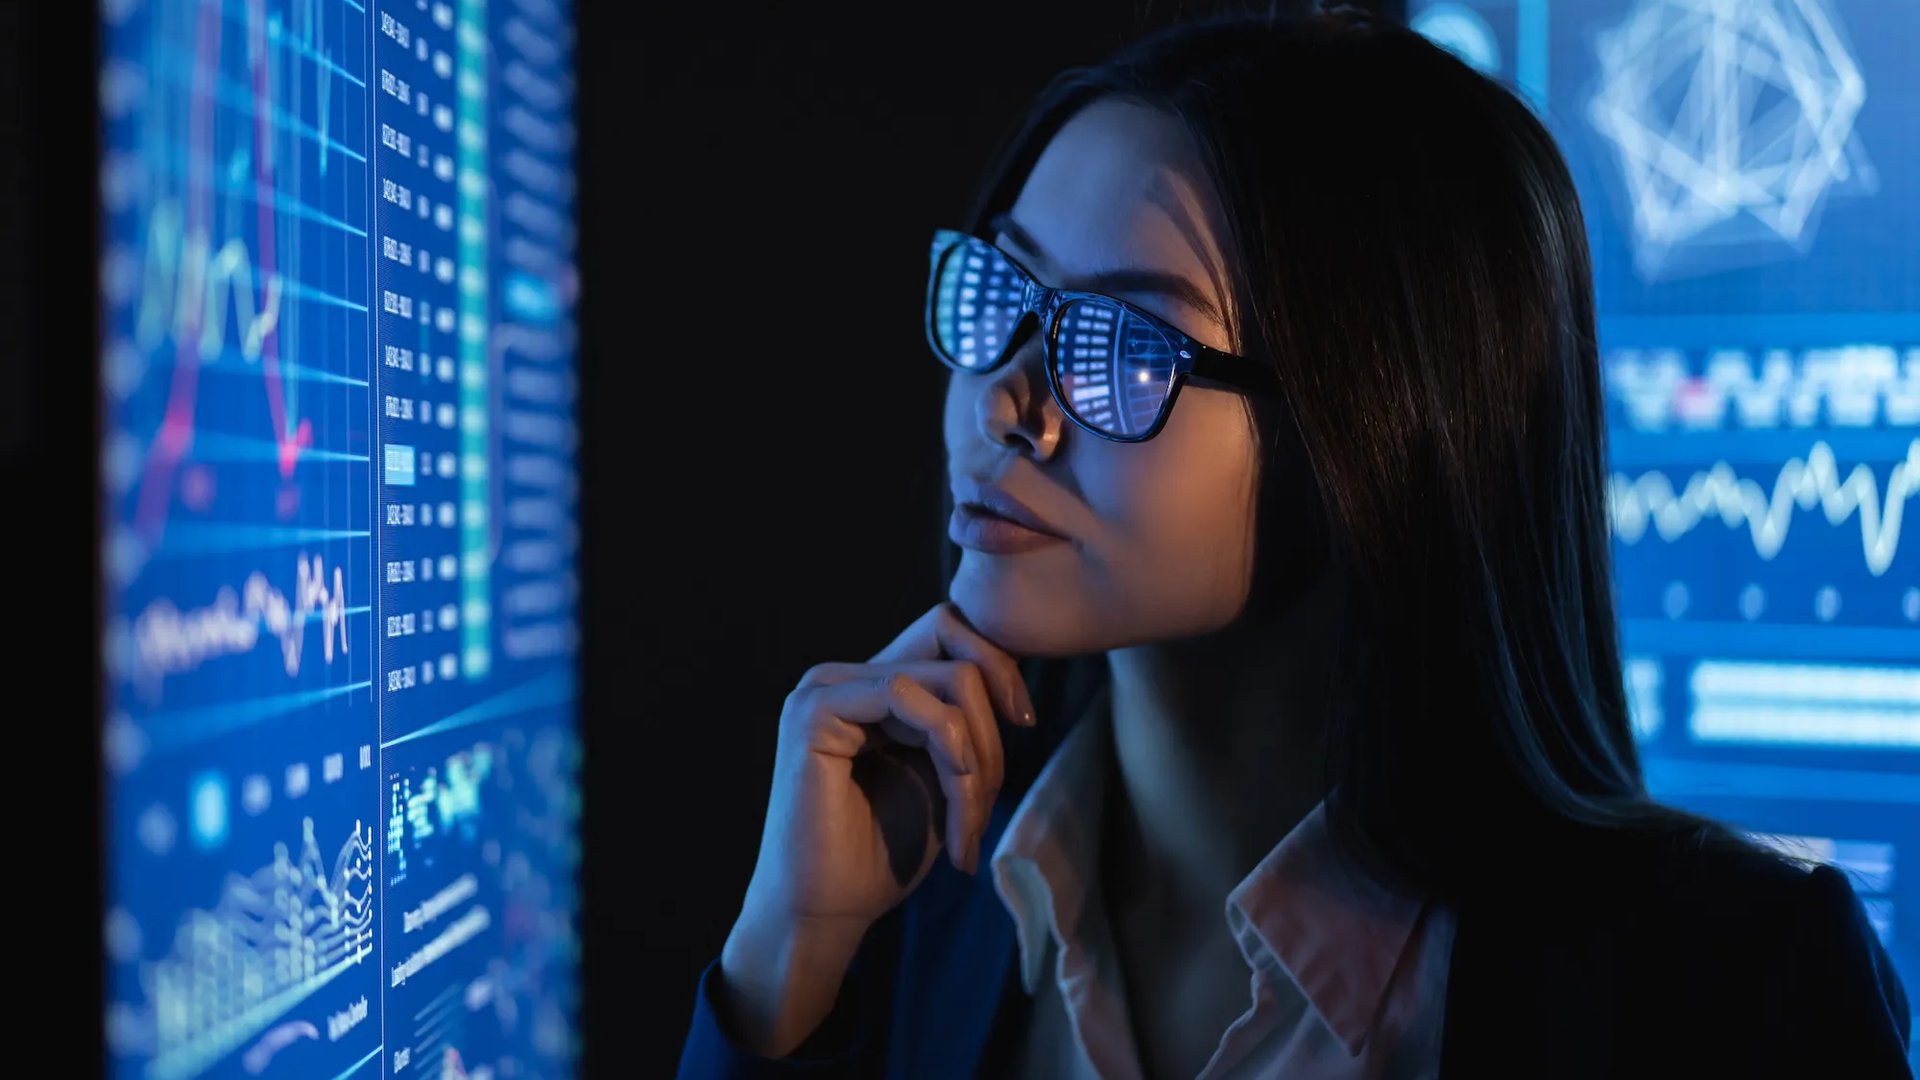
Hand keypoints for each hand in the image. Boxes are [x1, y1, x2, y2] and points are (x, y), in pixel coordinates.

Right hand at [719, 602, 1034, 1055]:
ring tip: (968, 827)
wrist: (826, 915)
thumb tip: (1013, 678)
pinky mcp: (815, 710)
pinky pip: (904, 695)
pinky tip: (955, 806)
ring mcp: (826, 688)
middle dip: (994, 731)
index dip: (1000, 667)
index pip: (951, 635)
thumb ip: (966, 727)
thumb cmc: (880, 857)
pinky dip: (951, 752)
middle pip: (958, 651)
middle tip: (984, 807)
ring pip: (948, 678)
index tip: (1026, 722)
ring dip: (978, 759)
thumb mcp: (943, 778)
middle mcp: (845, 677)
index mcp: (871, 688)